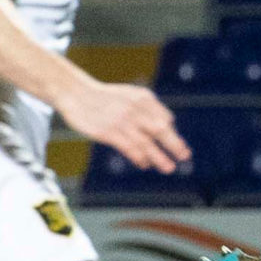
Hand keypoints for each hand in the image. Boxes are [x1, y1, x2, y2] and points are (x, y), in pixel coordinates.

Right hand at [56, 78, 191, 171]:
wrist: (76, 93)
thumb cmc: (103, 97)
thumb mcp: (129, 95)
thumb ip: (148, 107)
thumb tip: (168, 122)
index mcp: (143, 98)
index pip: (164, 117)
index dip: (172, 133)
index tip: (179, 147)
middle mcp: (135, 108)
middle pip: (160, 129)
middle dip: (174, 144)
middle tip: (185, 156)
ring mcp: (122, 121)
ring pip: (146, 143)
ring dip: (159, 157)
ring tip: (169, 168)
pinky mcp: (109, 132)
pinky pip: (129, 148)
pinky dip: (140, 157)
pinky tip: (145, 164)